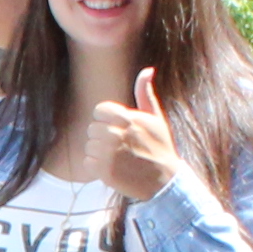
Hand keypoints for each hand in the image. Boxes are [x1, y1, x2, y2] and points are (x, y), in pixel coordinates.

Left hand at [93, 69, 191, 206]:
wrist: (164, 181)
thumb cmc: (160, 147)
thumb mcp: (156, 118)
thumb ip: (145, 93)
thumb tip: (147, 69)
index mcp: (127, 118)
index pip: (99, 111)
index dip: (108, 121)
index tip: (121, 130)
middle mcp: (117, 134)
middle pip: (93, 129)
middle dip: (104, 137)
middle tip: (122, 147)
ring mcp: (109, 154)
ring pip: (89, 146)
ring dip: (100, 153)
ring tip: (120, 158)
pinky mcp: (104, 171)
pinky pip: (88, 162)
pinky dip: (97, 167)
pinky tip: (115, 169)